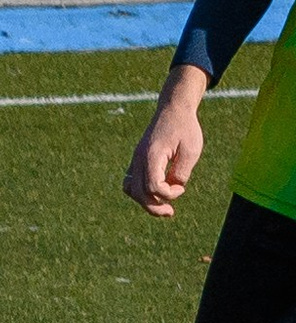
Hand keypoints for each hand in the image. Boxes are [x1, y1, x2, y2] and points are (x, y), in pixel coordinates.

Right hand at [125, 83, 205, 217]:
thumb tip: (173, 188)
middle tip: (170, 212)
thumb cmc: (185, 128)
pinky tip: (154, 194)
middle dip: (154, 206)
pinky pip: (131, 182)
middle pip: (139, 192)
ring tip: (161, 207)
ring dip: (144, 202)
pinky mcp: (137, 160)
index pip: (153, 186)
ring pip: (131, 189)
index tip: (182, 187)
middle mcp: (139, 159)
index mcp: (152, 156)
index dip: (169, 194)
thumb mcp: (191, 150)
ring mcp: (135, 160)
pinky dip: (140, 192)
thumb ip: (182, 172)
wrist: (173, 110)